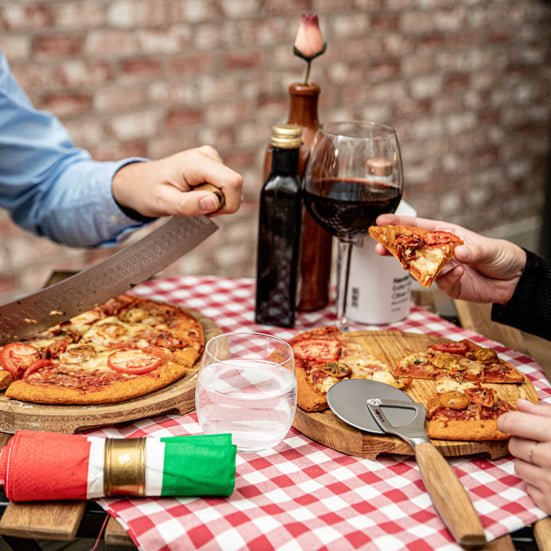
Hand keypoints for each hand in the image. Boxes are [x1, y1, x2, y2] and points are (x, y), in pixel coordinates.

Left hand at [112, 145, 242, 217]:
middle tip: (194, 206)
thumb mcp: (165, 203)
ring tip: (191, 199)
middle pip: (234, 186)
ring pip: (230, 188)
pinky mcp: (213, 164)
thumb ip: (190, 204)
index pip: (233, 182)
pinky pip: (225, 186)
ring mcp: (211, 158)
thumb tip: (214, 202)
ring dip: (215, 201)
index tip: (207, 211)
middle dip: (219, 204)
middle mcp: (207, 155)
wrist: (140, 183)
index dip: (226, 203)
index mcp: (196, 162)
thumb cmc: (148, 192)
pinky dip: (213, 196)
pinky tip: (195, 194)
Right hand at [375, 214, 526, 303]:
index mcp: (446, 234)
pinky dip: (447, 280)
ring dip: (416, 268)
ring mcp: (441, 269)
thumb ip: (473, 251)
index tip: (381, 222)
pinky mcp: (447, 285)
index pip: (418, 227)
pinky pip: (439, 283)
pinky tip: (459, 275)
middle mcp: (439, 251)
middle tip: (379, 249)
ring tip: (417, 266)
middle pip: (410, 248)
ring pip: (419, 268)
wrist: (513, 282)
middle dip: (393, 248)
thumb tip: (458, 253)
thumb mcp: (489, 249)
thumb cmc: (500, 256)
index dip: (398, 224)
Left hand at [497, 399, 550, 513]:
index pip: (513, 423)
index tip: (510, 422)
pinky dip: (538, 485)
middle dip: (523, 443)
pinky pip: (528, 489)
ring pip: (518, 467)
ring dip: (529, 464)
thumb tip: (520, 405)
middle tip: (542, 445)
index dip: (508, 421)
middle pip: (514, 445)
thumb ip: (547, 413)